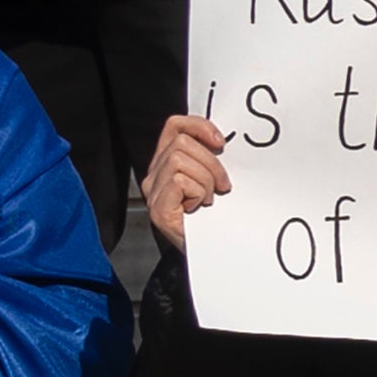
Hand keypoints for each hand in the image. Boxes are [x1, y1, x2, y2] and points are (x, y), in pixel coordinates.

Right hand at [139, 113, 231, 249]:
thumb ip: (210, 157)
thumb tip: (222, 141)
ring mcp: (153, 191)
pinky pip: (180, 182)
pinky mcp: (158, 208)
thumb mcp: (213, 177)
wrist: (210, 250)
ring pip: (181, 161)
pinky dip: (198, 192)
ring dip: (206, 180)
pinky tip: (199, 206)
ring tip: (208, 198)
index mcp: (167, 161)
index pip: (175, 125)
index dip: (199, 126)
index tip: (221, 142)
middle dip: (212, 163)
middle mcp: (155, 173)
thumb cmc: (213, 214)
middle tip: (222, 186)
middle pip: (182, 143)